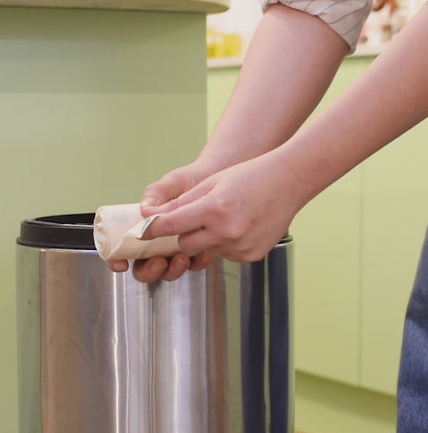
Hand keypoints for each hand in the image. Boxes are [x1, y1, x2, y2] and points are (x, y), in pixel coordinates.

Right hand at [107, 160, 215, 281]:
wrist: (218, 175)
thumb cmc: (192, 179)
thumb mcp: (173, 182)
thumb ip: (156, 192)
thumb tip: (145, 210)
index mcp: (144, 226)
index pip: (122, 251)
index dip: (117, 261)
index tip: (122, 264)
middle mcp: (157, 242)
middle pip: (144, 268)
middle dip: (149, 271)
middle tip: (159, 261)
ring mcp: (176, 249)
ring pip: (167, 272)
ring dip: (173, 270)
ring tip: (182, 257)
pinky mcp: (197, 252)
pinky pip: (194, 266)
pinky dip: (198, 262)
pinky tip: (203, 252)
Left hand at [143, 150, 305, 262]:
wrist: (289, 182)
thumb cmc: (249, 176)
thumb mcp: (211, 182)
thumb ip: (181, 203)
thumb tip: (154, 218)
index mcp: (215, 209)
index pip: (171, 226)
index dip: (153, 229)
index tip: (143, 231)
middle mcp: (228, 232)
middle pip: (184, 244)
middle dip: (183, 233)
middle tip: (194, 217)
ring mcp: (240, 247)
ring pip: (204, 250)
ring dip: (205, 238)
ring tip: (225, 217)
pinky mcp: (249, 256)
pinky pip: (223, 254)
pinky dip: (223, 244)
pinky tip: (237, 226)